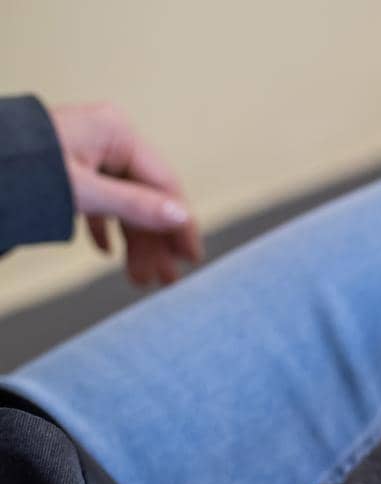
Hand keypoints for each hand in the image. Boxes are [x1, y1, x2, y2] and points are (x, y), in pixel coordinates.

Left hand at [48, 102, 202, 286]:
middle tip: (161, 281)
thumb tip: (180, 218)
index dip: (181, 224)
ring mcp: (88, 152)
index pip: (165, 183)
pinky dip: (105, 227)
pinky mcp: (70, 167)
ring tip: (137, 279)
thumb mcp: (81, 191)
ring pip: (124, 202)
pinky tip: (106, 253)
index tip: (191, 258)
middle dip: (153, 242)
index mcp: (116, 133)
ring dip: (132, 242)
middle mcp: (108, 139)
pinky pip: (100, 200)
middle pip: (147, 196)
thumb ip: (134, 205)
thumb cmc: (17, 167)